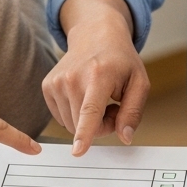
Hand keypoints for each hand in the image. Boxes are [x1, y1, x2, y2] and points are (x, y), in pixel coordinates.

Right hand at [42, 0, 148, 155]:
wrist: (95, 35)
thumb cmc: (120, 60)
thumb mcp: (139, 82)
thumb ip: (133, 111)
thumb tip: (125, 137)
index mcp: (99, 75)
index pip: (90, 110)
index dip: (85, 133)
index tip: (77, 151)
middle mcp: (73, 77)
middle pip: (83, 125)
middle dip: (101, 126)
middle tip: (113, 106)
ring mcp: (57, 81)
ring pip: (71, 125)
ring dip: (87, 121)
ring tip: (98, 97)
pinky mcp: (48, 86)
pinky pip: (62, 118)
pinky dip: (75, 114)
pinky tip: (83, 95)